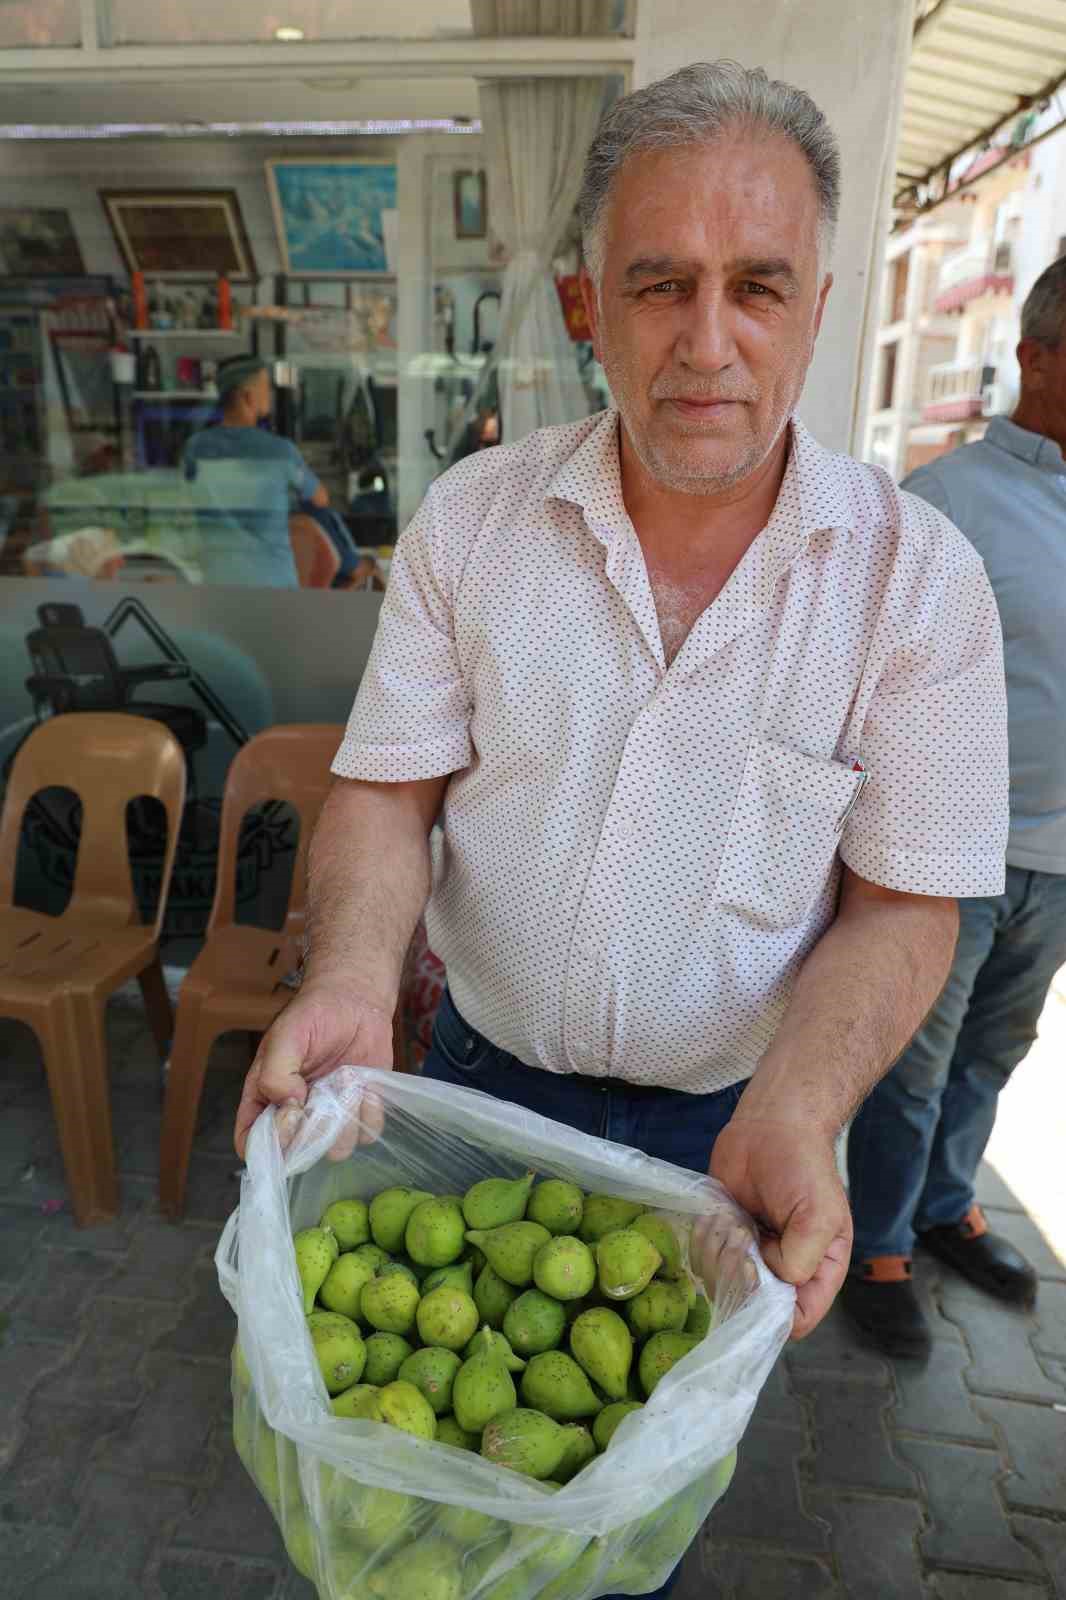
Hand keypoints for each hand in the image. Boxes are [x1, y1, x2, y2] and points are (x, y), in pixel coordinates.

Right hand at [234, 980, 394, 1161]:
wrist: (356, 1002)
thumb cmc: (313, 1015)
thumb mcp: (286, 1035)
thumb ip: (276, 1072)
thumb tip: (288, 1105)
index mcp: (265, 1099)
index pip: (251, 1143)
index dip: (267, 1145)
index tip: (289, 1117)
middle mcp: (296, 1116)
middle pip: (297, 1155)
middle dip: (313, 1129)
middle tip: (322, 1094)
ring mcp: (329, 1117)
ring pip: (335, 1150)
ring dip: (344, 1119)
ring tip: (346, 1081)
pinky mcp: (359, 1112)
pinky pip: (366, 1134)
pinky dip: (369, 1114)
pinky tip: (366, 1086)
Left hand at [708, 1115, 851, 1339]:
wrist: (771, 1125)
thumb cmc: (803, 1167)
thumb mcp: (819, 1215)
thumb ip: (803, 1259)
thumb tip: (771, 1282)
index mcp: (817, 1270)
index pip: (798, 1319)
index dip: (775, 1313)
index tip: (758, 1278)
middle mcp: (782, 1269)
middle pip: (754, 1308)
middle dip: (740, 1276)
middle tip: (743, 1238)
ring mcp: (750, 1254)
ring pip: (723, 1285)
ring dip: (719, 1255)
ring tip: (732, 1221)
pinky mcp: (722, 1236)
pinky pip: (703, 1260)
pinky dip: (704, 1241)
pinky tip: (716, 1217)